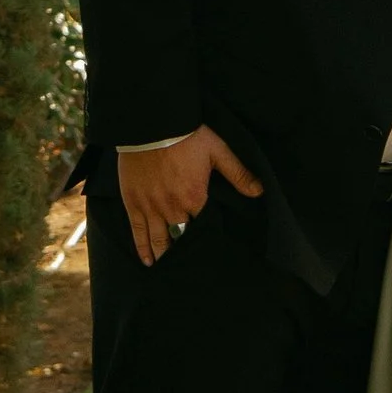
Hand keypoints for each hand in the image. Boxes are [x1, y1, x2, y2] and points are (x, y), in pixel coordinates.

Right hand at [116, 127, 260, 265]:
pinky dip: (142, 248)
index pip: (204, 228)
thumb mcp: (218, 152)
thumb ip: (238, 174)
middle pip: (181, 239)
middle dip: (186, 253)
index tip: (212, 250)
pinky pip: (137, 231)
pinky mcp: (133, 203)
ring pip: (159, 240)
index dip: (208, 239)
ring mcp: (151, 207)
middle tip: (192, 266)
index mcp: (195, 198)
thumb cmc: (186, 136)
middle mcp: (172, 208)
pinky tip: (147, 260)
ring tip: (169, 268)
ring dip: (165, 256)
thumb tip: (259, 192)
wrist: (151, 124)